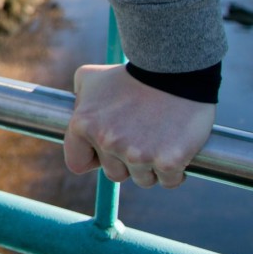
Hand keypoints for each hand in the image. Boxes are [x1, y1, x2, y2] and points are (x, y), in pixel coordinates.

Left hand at [63, 63, 214, 187]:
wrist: (176, 72)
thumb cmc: (131, 75)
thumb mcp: (90, 78)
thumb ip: (78, 100)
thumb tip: (76, 115)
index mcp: (83, 125)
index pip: (77, 163)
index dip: (93, 158)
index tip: (108, 149)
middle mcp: (107, 142)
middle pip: (114, 174)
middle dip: (125, 162)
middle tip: (140, 137)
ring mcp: (137, 154)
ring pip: (143, 179)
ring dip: (150, 167)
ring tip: (159, 140)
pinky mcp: (168, 161)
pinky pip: (169, 181)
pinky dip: (175, 171)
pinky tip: (176, 150)